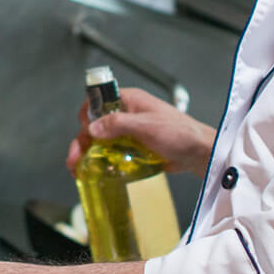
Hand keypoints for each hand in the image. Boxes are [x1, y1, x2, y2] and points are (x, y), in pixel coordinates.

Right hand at [65, 86, 214, 178]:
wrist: (199, 154)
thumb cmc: (180, 134)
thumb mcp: (146, 126)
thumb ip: (118, 124)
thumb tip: (92, 127)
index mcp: (129, 100)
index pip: (98, 101)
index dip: (87, 116)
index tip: (85, 132)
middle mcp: (127, 114)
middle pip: (96, 125)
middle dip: (82, 142)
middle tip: (74, 159)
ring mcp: (130, 132)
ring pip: (102, 141)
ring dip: (89, 154)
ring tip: (79, 171)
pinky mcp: (135, 148)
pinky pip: (113, 153)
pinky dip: (102, 161)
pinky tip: (95, 172)